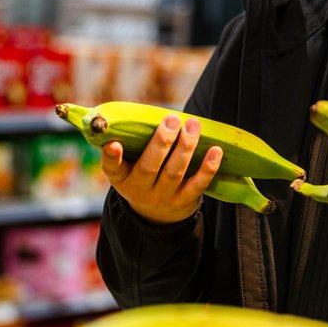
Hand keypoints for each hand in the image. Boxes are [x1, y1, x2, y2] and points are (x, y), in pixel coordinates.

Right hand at [101, 114, 222, 224]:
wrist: (157, 214)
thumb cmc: (143, 174)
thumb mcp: (130, 165)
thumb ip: (133, 143)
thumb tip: (147, 113)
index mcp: (122, 178)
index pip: (113, 168)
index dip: (111, 157)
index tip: (113, 144)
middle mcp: (139, 189)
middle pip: (149, 166)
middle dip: (162, 142)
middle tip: (172, 119)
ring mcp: (162, 197)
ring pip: (174, 172)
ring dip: (185, 147)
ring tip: (192, 125)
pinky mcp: (183, 201)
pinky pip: (197, 185)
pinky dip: (208, 168)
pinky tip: (215, 150)